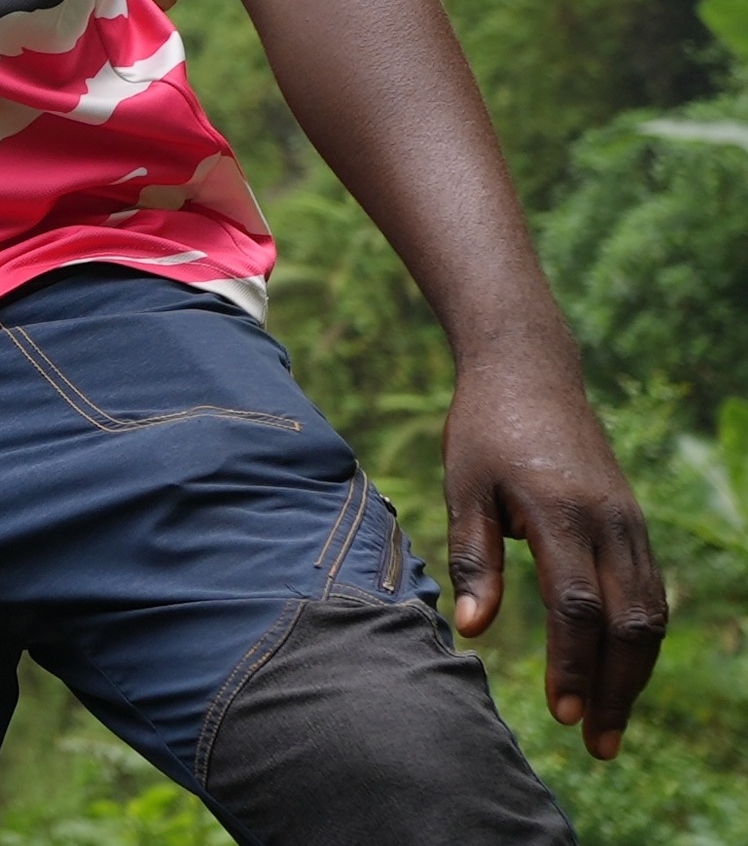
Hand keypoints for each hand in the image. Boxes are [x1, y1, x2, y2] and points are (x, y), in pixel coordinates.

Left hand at [441, 351, 664, 755]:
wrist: (529, 372)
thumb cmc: (483, 429)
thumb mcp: (464, 485)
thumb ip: (475, 557)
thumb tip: (474, 630)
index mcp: (561, 513)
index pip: (577, 607)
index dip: (572, 666)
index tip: (560, 714)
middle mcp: (608, 522)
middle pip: (629, 623)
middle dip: (615, 690)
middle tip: (595, 744)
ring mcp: (630, 523)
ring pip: (651, 613)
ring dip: (635, 673)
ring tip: (610, 724)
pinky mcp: (635, 523)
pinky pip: (651, 591)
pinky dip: (642, 638)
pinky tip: (623, 671)